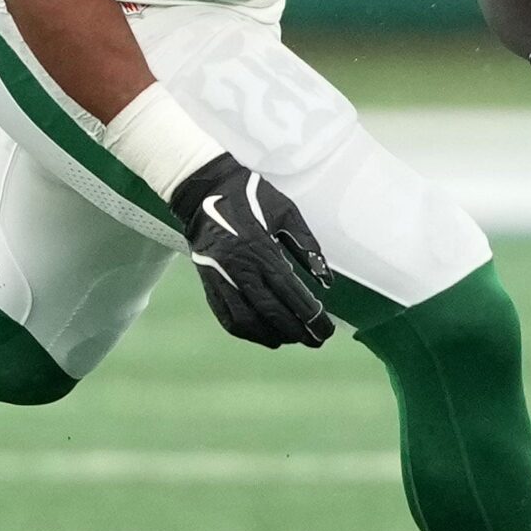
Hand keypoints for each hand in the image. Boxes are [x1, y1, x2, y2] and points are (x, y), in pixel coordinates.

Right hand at [167, 154, 333, 347]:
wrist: (204, 189)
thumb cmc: (250, 197)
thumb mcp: (286, 212)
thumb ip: (307, 246)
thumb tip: (326, 280)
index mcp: (260, 249)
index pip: (289, 292)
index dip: (309, 316)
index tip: (325, 330)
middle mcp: (239, 268)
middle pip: (270, 312)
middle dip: (295, 331)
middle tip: (315, 340)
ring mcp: (220, 278)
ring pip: (246, 320)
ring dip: (270, 336)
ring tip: (290, 339)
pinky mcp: (208, 283)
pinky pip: (226, 316)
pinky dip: (246, 331)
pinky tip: (262, 335)